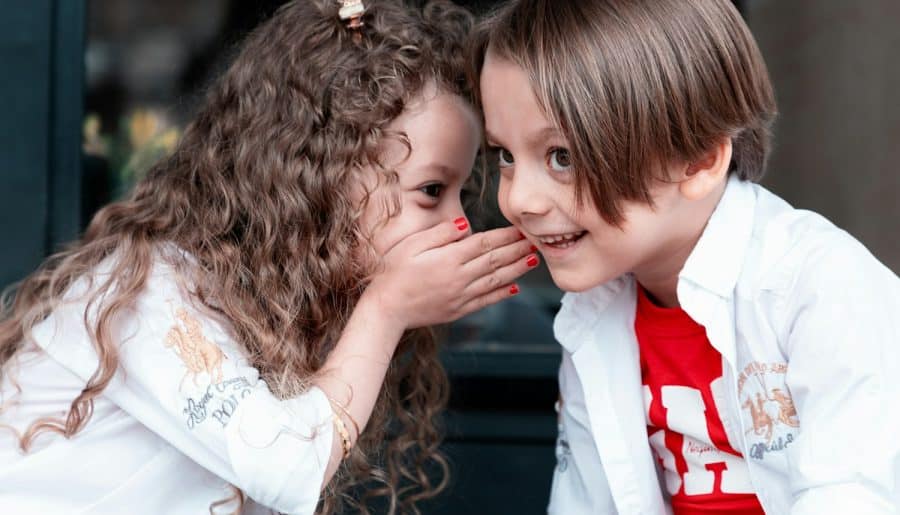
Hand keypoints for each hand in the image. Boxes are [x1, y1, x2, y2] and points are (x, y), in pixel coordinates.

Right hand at [364, 219, 537, 330]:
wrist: (386, 309)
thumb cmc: (393, 272)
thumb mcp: (412, 245)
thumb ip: (440, 234)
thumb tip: (466, 224)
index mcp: (449, 259)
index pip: (484, 243)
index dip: (505, 236)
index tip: (520, 229)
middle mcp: (460, 278)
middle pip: (495, 260)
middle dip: (517, 250)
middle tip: (536, 242)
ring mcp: (460, 296)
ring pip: (495, 280)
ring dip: (516, 270)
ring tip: (533, 261)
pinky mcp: (458, 310)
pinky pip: (485, 301)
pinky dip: (501, 294)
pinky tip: (514, 288)